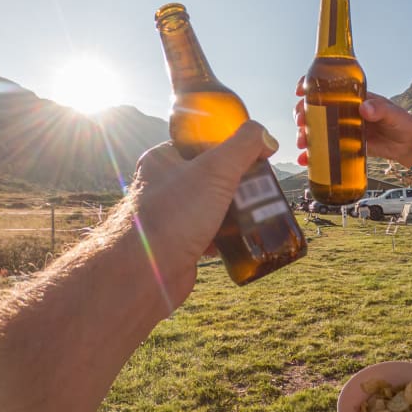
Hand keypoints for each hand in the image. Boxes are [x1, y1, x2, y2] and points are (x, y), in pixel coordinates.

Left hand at [118, 120, 277, 310]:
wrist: (145, 275)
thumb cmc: (173, 216)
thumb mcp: (215, 169)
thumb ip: (243, 146)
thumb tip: (265, 137)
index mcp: (164, 159)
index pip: (202, 142)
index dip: (231, 146)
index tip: (256, 155)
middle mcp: (163, 185)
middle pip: (212, 175)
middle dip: (239, 182)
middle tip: (261, 187)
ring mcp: (171, 215)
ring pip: (213, 205)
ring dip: (235, 209)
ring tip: (256, 212)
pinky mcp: (179, 243)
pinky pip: (210, 232)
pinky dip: (225, 235)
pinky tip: (237, 239)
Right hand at [294, 77, 411, 166]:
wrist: (408, 145)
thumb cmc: (401, 122)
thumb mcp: (392, 113)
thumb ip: (380, 109)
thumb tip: (364, 108)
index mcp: (352, 97)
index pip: (327, 86)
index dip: (309, 85)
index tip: (300, 90)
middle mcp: (343, 111)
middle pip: (315, 109)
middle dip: (302, 115)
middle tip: (301, 122)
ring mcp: (342, 129)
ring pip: (316, 129)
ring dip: (304, 135)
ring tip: (302, 143)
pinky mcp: (343, 146)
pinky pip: (324, 149)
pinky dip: (312, 155)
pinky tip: (304, 160)